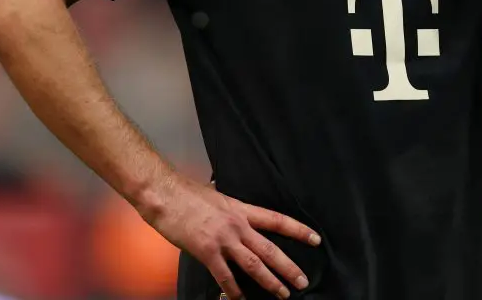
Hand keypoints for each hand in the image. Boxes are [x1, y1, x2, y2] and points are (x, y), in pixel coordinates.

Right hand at [138, 171, 319, 298]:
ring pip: (254, 265)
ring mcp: (223, 240)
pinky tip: (241, 299)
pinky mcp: (206, 252)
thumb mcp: (218, 196)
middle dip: (289, 267)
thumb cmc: (187, 193)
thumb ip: (230, 208)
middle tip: (303, 281)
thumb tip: (233, 209)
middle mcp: (238, 225)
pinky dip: (234, 290)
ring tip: (283, 294)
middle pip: (270, 249)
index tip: (316, 239)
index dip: (298, 230)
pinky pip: (225, 276)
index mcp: (242, 209)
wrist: (165, 195)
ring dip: (270, 281)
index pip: (277, 220)